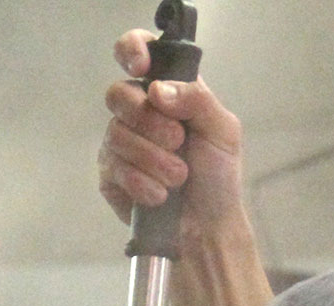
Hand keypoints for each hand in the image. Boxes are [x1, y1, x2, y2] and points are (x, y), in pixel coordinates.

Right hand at [98, 28, 245, 241]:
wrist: (208, 226)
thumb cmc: (218, 176)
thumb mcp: (223, 131)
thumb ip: (197, 100)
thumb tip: (157, 89)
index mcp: (166, 90)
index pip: (137, 50)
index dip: (131, 49)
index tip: (141, 68)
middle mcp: (139, 111)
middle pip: (118, 94)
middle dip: (150, 121)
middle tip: (178, 141)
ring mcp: (120, 143)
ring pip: (117, 135)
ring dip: (153, 159)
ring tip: (179, 177)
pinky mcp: (110, 175)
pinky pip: (114, 168)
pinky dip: (142, 183)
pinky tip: (160, 196)